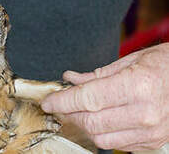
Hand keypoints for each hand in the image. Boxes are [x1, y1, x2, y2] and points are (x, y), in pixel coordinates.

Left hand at [41, 43, 168, 150]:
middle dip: (69, 113)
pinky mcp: (152, 142)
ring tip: (80, 111)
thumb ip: (97, 75)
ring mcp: (149, 131)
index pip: (87, 98)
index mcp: (137, 86)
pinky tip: (102, 119)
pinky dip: (102, 133)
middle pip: (90, 121)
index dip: (62, 101)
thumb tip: (71, 79)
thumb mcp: (131, 61)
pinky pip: (116, 144)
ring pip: (100, 137)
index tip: (49, 102)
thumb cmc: (165, 65)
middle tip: (62, 104)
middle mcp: (144, 112)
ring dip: (84, 124)